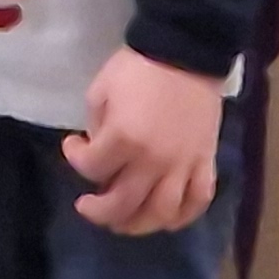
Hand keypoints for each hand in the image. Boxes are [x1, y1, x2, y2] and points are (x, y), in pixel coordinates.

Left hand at [65, 48, 225, 234]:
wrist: (185, 54)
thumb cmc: (138, 69)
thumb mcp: (101, 90)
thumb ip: (96, 126)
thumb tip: (99, 148)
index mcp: (124, 139)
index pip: (91, 168)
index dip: (75, 158)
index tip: (73, 144)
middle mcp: (154, 160)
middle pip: (123, 204)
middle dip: (100, 211)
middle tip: (88, 206)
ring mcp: (183, 165)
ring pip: (161, 213)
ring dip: (138, 225)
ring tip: (123, 222)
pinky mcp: (205, 163)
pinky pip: (197, 201)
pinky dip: (183, 216)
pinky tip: (166, 219)